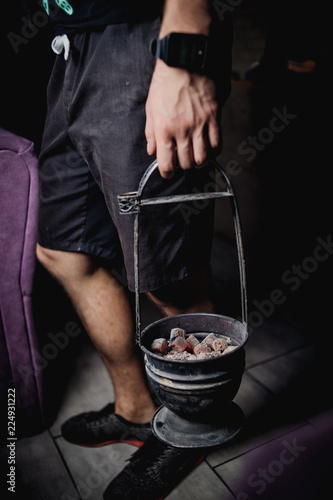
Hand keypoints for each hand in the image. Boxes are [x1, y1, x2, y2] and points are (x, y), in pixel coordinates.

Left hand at [145, 59, 220, 178]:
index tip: (168, 171)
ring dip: (199, 162)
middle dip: (184, 166)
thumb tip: (152, 150)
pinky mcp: (213, 118)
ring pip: (203, 158)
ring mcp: (199, 125)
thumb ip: (150, 133)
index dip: (168, 173)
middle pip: (187, 164)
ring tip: (196, 156)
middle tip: (182, 159)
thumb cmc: (166, 82)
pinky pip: (217, 144)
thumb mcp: (150, 107)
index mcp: (163, 129)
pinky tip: (208, 147)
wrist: (185, 60)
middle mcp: (182, 131)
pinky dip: (213, 151)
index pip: (167, 165)